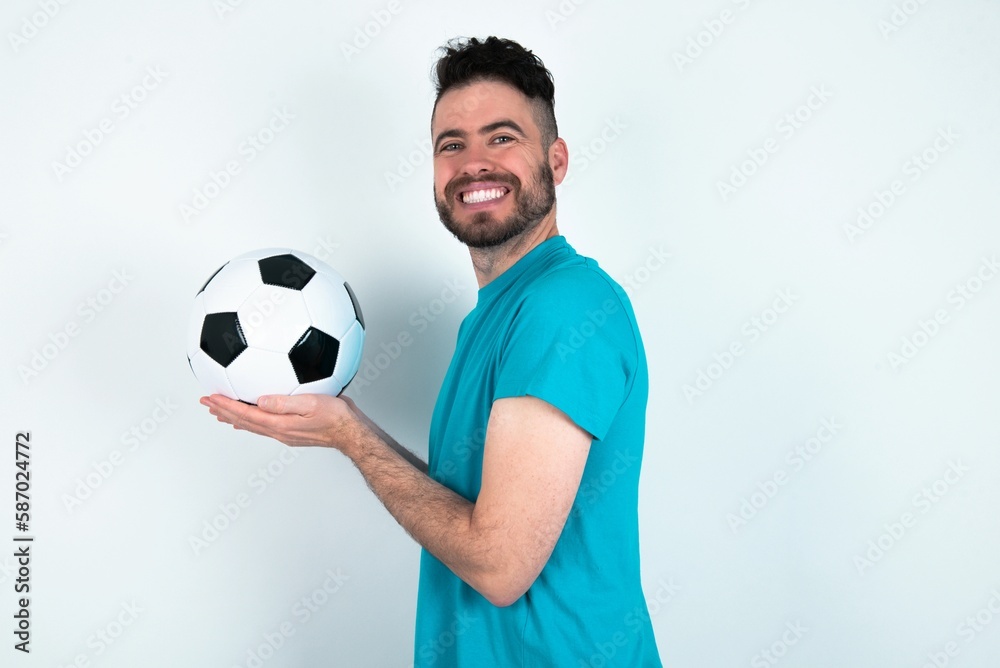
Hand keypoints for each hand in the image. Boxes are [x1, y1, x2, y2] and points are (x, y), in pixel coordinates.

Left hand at [199, 393, 363, 449]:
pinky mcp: (292, 431)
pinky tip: (253, 414)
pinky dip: (250, 419)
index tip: (210, 397)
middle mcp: (279, 430)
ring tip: (220, 413)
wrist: (351, 433)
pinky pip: (264, 425)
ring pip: (252, 425)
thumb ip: (286, 402)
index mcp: (280, 424)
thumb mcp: (312, 404)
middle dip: (223, 411)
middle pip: (244, 421)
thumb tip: (261, 400)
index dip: (226, 405)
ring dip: (234, 417)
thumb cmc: (337, 418)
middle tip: (206, 403)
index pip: (246, 413)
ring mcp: (285, 433)